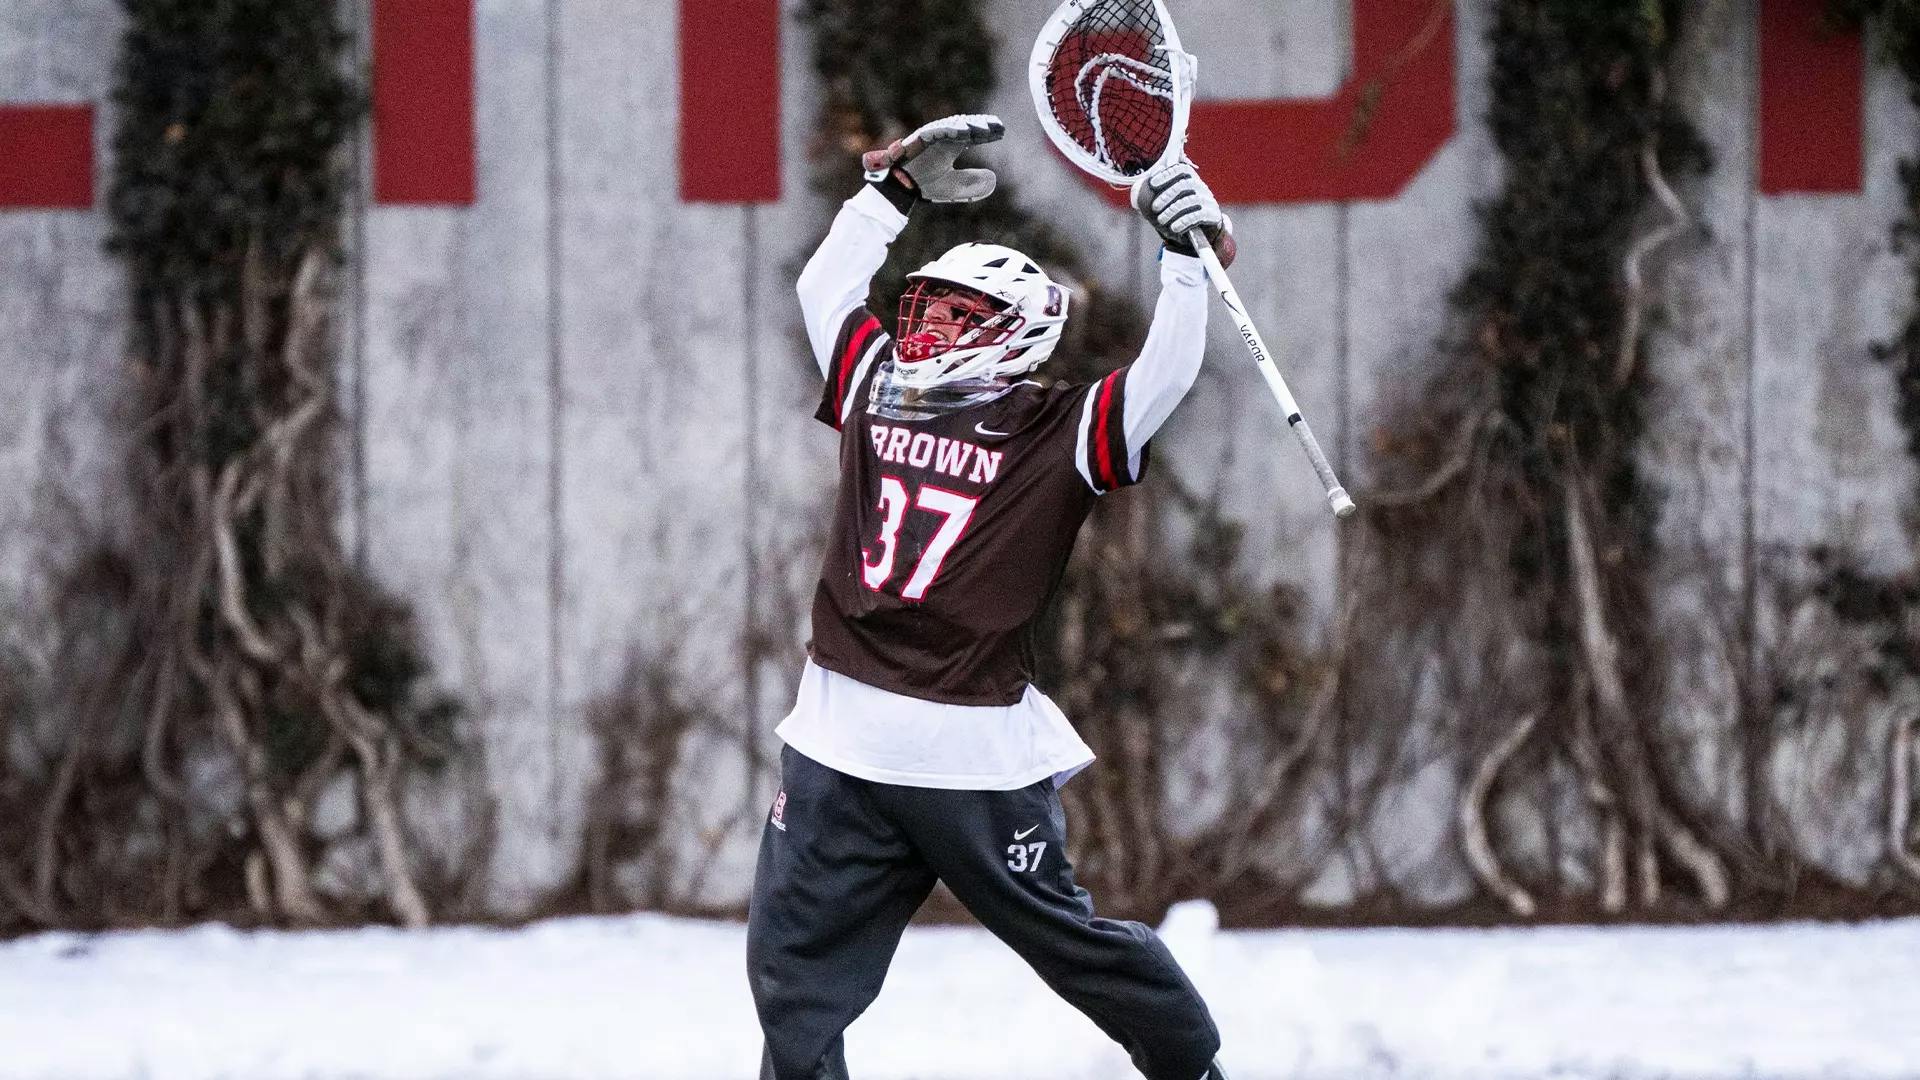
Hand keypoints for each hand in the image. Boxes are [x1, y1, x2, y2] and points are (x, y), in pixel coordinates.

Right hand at [861, 114, 1003, 203]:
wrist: (901, 189)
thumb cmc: (925, 185)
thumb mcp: (954, 187)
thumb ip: (972, 183)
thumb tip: (994, 179)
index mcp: (950, 147)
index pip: (972, 136)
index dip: (987, 134)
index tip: (1002, 132)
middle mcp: (942, 138)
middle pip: (965, 126)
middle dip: (982, 125)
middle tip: (998, 125)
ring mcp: (932, 136)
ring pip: (953, 126)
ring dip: (969, 125)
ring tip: (985, 127)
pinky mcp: (920, 138)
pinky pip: (937, 130)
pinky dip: (950, 129)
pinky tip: (965, 130)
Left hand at [1132, 160, 1234, 265]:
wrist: (1204, 228)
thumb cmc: (1182, 211)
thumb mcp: (1170, 201)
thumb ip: (1156, 195)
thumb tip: (1138, 190)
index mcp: (1190, 178)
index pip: (1180, 170)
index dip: (1166, 175)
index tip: (1152, 184)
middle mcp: (1200, 186)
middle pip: (1184, 184)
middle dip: (1167, 195)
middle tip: (1154, 207)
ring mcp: (1207, 199)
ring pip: (1191, 200)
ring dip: (1173, 210)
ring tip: (1161, 220)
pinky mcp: (1212, 214)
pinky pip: (1199, 215)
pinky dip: (1184, 221)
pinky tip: (1174, 227)